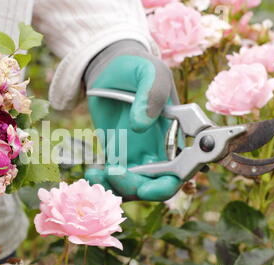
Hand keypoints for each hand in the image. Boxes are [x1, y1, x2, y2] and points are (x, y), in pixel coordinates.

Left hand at [84, 40, 181, 200]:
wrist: (111, 68)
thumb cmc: (137, 67)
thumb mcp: (149, 70)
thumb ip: (151, 93)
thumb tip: (141, 125)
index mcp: (176, 134)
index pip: (181, 171)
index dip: (166, 185)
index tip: (145, 188)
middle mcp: (159, 149)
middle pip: (155, 185)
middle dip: (135, 188)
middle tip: (114, 172)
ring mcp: (137, 154)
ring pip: (132, 186)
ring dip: (115, 187)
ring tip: (97, 173)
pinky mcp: (117, 154)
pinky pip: (113, 178)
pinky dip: (102, 182)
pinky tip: (92, 172)